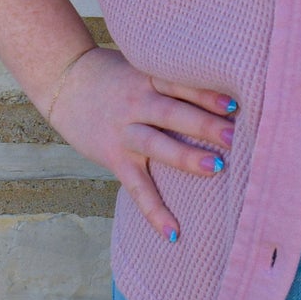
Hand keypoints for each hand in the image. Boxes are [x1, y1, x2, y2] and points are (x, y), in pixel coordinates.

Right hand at [44, 46, 238, 240]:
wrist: (64, 82)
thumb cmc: (114, 75)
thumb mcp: (143, 67)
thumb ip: (173, 79)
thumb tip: (223, 94)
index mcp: (148, 80)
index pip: (180, 85)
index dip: (207, 94)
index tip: (235, 104)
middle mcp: (137, 105)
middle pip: (172, 114)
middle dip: (204, 125)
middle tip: (235, 136)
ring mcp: (124, 132)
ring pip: (156, 145)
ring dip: (186, 156)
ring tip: (217, 167)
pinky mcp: (114, 157)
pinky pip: (136, 187)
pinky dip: (154, 211)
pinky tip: (173, 232)